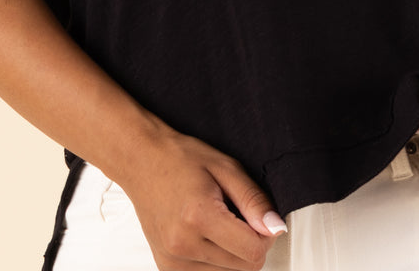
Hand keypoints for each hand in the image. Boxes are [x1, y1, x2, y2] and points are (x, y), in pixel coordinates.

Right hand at [116, 128, 285, 270]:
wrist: (142, 161)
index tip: (260, 217)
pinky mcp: (167, 269)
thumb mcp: (225, 167)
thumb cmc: (180, 158)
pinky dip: (216, 259)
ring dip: (233, 253)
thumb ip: (253, 200)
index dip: (266, 235)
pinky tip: (207, 234)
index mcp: (198, 217)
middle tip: (239, 214)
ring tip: (218, 221)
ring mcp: (172, 261)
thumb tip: (276, 228)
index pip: (252, 251)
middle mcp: (183, 245)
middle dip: (251, 243)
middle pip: (244, 267)